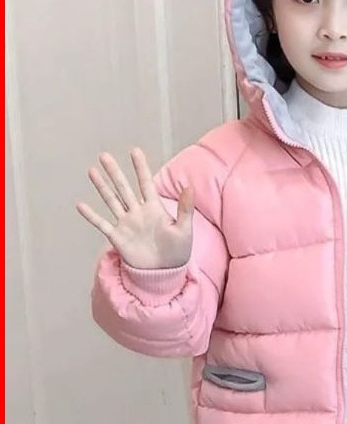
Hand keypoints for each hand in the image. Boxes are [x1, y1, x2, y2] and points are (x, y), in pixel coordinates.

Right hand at [77, 148, 193, 269]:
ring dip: (101, 187)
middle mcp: (137, 212)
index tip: (134, 151)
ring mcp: (126, 223)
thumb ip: (185, 208)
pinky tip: (80, 205)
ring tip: (92, 171)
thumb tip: (189, 187)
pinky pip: (102, 224)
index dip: (140, 168)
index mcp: (154, 208)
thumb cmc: (178, 250)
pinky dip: (91, 215)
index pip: (145, 183)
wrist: (164, 272)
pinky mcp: (117, 237)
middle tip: (104, 155)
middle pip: (124, 187)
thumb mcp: (184, 228)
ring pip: (111, 200)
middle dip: (114, 172)